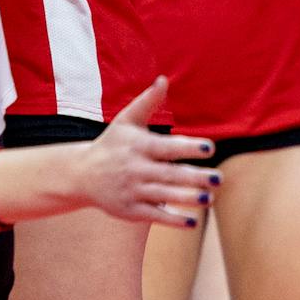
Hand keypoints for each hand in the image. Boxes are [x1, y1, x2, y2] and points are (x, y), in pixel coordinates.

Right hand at [71, 79, 218, 227]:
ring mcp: (132, 190)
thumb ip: (147, 102)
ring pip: (164, 196)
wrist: (81, 174)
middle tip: (219, 178)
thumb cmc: (112, 144)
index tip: (209, 148)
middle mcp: (134, 168)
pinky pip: (155, 216)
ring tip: (209, 198)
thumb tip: (164, 79)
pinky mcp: (130, 210)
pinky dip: (173, 220)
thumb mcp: (125, 121)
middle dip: (195, 177)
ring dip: (188, 198)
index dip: (187, 147)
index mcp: (137, 146)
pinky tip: (192, 220)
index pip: (165, 146)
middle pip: (169, 174)